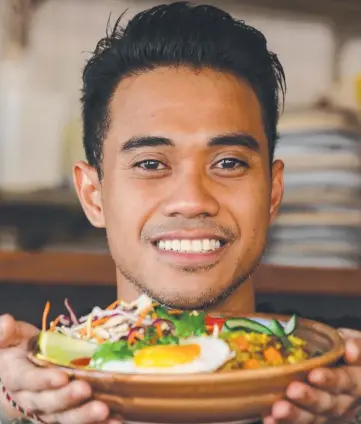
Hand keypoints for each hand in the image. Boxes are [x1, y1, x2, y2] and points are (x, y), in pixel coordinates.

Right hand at [0, 314, 120, 423]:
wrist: (20, 371)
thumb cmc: (19, 350)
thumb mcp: (11, 337)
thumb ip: (6, 332)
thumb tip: (5, 323)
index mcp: (16, 377)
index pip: (27, 380)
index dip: (43, 380)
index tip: (61, 376)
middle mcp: (31, 398)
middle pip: (48, 403)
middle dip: (67, 398)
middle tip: (86, 390)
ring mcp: (49, 409)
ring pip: (65, 417)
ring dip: (85, 416)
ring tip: (104, 411)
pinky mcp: (65, 414)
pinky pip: (80, 422)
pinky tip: (116, 420)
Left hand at [264, 328, 360, 423]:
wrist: (344, 363)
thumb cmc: (344, 349)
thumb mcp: (353, 340)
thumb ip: (355, 344)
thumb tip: (350, 349)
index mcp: (356, 380)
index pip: (346, 381)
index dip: (330, 379)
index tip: (314, 375)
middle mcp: (344, 400)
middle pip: (328, 403)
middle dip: (309, 398)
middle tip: (292, 390)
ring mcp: (328, 413)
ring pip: (313, 417)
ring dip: (295, 415)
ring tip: (278, 410)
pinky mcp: (313, 418)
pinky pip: (300, 423)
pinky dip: (283, 423)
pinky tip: (270, 419)